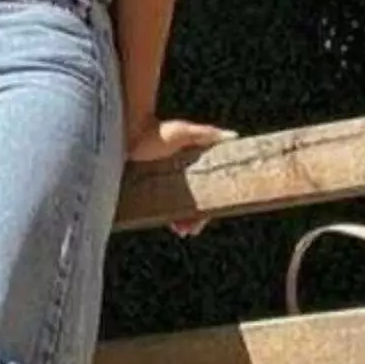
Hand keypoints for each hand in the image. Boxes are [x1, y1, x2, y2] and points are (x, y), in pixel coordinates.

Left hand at [127, 118, 236, 237]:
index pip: (208, 188)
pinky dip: (167, 217)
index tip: (208, 216)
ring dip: (182, 221)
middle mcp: (182, 176)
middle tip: (190, 230)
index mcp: (194, 164)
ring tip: (182, 231)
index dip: (210, 203)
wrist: (130, 136)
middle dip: (195, 218)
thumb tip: (234, 136)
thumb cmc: (157, 132)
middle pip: (194, 202)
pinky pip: (162, 208)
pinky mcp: (150, 191)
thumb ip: (207, 134)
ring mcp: (166, 185)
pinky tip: (171, 225)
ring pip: (178, 208)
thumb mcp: (185, 132)